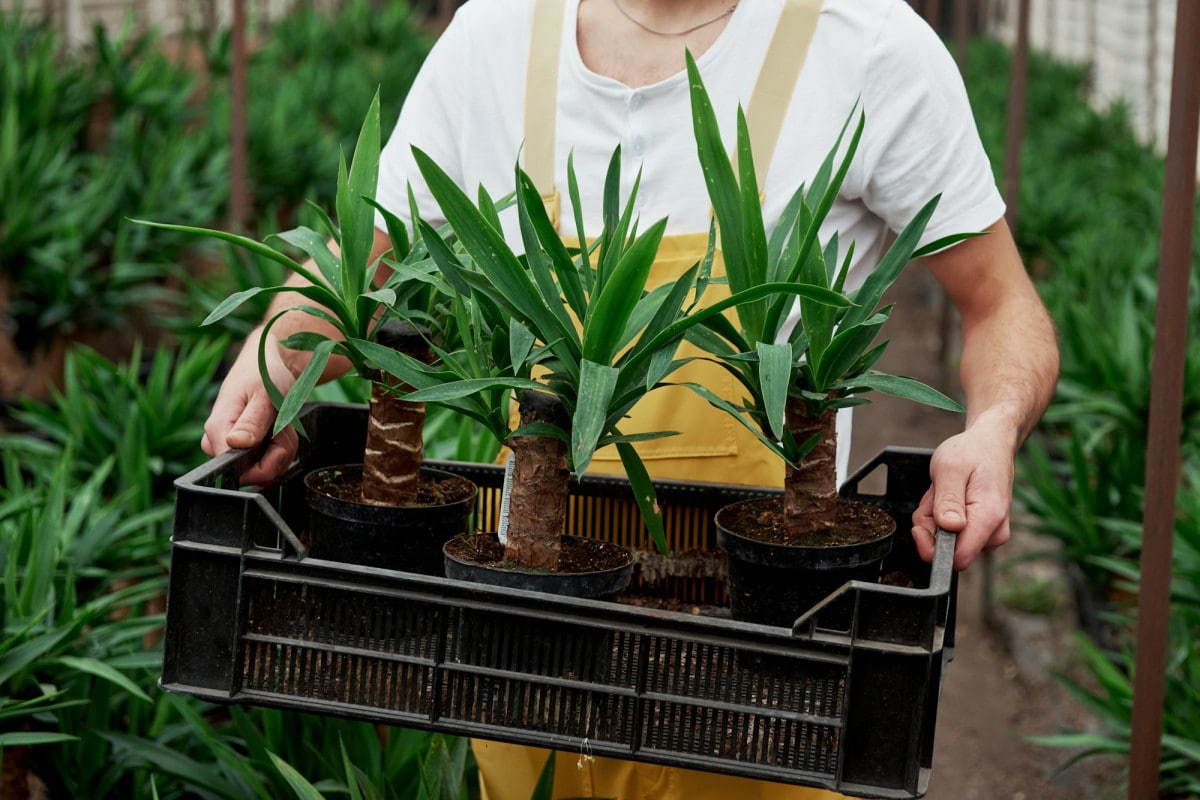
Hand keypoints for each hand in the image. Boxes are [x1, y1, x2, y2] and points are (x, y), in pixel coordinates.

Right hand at [201, 330, 299, 485]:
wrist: (267, 365)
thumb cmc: (264, 375)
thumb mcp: (264, 395)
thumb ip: (252, 421)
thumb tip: (236, 443)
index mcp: (217, 430)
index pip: (237, 471)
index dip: (266, 463)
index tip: (277, 436)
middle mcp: (218, 444)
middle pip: (255, 473)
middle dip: (279, 453)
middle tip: (282, 425)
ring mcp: (230, 449)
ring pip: (265, 469)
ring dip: (282, 448)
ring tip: (280, 423)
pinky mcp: (241, 451)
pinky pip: (267, 463)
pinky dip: (281, 447)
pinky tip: (279, 428)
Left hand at [911, 415, 1016, 570]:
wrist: (990, 444)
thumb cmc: (972, 452)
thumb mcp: (950, 468)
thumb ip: (948, 500)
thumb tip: (949, 527)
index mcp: (988, 518)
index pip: (958, 559)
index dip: (931, 548)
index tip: (919, 526)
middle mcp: (994, 532)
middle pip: (948, 550)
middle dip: (931, 525)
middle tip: (934, 496)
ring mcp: (990, 533)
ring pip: (947, 542)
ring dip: (934, 518)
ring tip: (942, 492)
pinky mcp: (983, 531)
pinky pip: (951, 534)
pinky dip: (941, 516)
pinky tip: (947, 497)